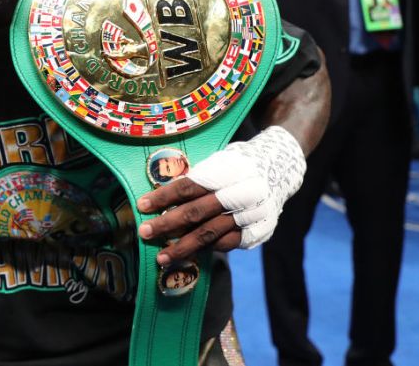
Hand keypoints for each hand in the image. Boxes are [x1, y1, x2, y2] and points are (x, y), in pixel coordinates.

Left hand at [137, 126, 307, 264]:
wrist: (277, 169)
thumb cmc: (235, 165)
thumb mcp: (216, 162)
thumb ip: (193, 179)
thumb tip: (159, 199)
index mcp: (226, 170)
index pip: (189, 186)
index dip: (164, 197)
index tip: (141, 205)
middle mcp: (240, 193)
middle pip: (197, 212)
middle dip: (168, 224)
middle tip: (145, 232)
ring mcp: (251, 215)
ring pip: (210, 234)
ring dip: (182, 246)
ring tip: (161, 257)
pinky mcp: (258, 232)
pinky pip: (226, 244)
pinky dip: (205, 249)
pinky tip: (187, 255)